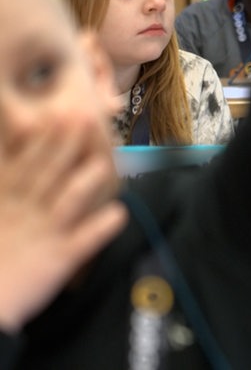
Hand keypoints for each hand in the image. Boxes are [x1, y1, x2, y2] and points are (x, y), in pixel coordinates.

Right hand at [0, 125, 126, 333]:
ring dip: (86, 183)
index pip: (25, 161)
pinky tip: (119, 214)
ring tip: (105, 164)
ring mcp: (45, 232)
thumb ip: (9, 179)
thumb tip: (12, 145)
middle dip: (67, 145)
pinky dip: (101, 228)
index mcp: (7, 196)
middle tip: (85, 116)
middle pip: (48, 172)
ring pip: (68, 201)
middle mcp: (26, 209)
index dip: (44, 138)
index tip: (60, 111)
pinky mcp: (59, 258)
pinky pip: (84, 241)